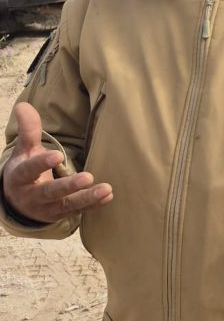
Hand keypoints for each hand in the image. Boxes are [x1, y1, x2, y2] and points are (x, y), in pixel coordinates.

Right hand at [1, 102, 112, 222]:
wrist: (18, 201)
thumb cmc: (25, 169)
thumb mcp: (24, 150)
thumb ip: (28, 130)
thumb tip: (23, 105)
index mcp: (20, 178)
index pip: (29, 170)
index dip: (42, 163)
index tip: (57, 155)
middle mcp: (33, 196)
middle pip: (50, 192)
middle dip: (68, 186)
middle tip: (88, 177)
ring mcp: (47, 208)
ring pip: (67, 205)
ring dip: (87, 198)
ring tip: (106, 189)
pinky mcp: (61, 214)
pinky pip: (78, 211)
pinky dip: (93, 205)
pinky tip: (108, 196)